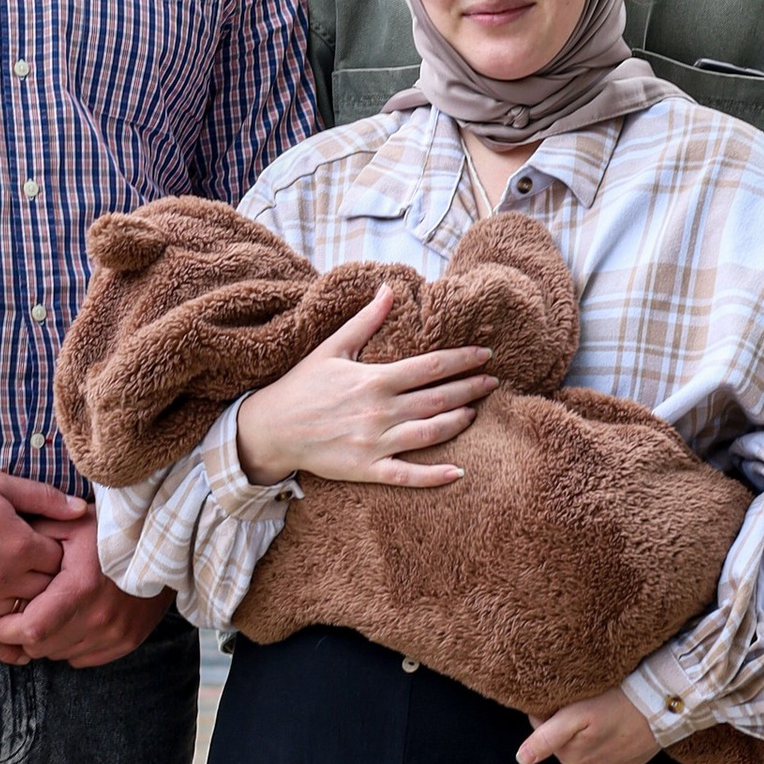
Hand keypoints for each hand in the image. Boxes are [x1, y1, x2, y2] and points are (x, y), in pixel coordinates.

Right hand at [0, 465, 81, 655]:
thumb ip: (43, 498)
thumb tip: (81, 509)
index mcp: (19, 544)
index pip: (60, 560)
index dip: (62, 553)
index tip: (58, 549)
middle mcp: (3, 577)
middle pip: (46, 590)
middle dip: (52, 583)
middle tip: (52, 577)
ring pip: (21, 614)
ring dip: (31, 610)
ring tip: (39, 607)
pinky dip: (6, 650)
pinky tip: (22, 655)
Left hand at [0, 512, 167, 667]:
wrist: (162, 542)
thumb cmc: (109, 529)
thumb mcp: (69, 523)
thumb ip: (32, 538)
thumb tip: (0, 558)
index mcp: (80, 588)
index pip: (28, 631)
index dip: (5, 627)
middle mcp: (99, 617)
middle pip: (40, 648)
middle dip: (22, 633)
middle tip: (23, 610)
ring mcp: (115, 632)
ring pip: (59, 654)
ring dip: (48, 639)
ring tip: (52, 610)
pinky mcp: (127, 640)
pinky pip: (82, 658)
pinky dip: (71, 644)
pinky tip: (75, 619)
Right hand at [235, 284, 494, 489]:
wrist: (271, 429)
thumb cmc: (302, 385)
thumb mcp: (332, 348)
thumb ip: (365, 321)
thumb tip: (389, 288)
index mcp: (375, 379)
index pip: (431, 367)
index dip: (462, 360)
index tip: (485, 356)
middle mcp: (380, 411)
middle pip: (438, 399)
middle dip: (470, 389)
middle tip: (493, 383)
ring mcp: (375, 442)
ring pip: (430, 434)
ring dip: (458, 422)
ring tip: (475, 413)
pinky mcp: (367, 469)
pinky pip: (407, 475)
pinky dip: (434, 476)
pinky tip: (458, 472)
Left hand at [518, 690, 660, 763]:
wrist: (663, 705)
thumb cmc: (617, 703)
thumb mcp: (577, 715)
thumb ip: (547, 737)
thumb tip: (521, 759)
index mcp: (572, 754)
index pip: (544, 734)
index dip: (547, 713)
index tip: (559, 697)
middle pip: (565, 743)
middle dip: (566, 724)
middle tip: (582, 701)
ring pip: (587, 749)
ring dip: (588, 733)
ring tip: (602, 711)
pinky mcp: (629, 761)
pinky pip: (609, 753)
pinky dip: (608, 740)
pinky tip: (617, 723)